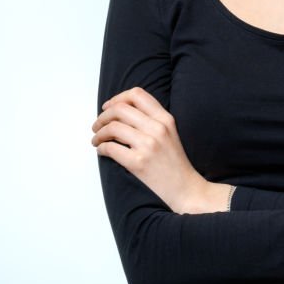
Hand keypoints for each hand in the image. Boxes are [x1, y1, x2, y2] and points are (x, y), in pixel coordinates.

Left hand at [91, 87, 229, 213]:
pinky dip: (101, 148)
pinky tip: (101, 151)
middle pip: (120, 109)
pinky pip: (110, 148)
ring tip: (97, 140)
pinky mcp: (138, 162)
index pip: (137, 94)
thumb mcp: (170, 133)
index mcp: (165, 118)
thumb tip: (120, 112)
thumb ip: (151, 119)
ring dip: (99, 133)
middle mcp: (158, 128)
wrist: (185, 188)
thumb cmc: (174, 163)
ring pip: (112, 127)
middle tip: (97, 125)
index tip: (108, 107)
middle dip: (103, 116)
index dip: (118, 98)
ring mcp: (148, 145)